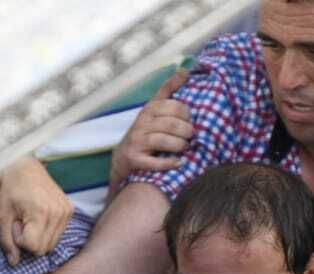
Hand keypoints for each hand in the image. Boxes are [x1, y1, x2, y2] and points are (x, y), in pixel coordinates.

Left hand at [0, 158, 75, 265]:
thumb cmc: (12, 187)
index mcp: (41, 212)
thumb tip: (14, 263)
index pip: (34, 247)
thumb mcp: (4, 214)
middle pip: (44, 249)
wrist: (26, 166)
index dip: (21, 241)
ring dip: (39, 237)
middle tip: (22, 222)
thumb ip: (7, 240)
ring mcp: (67, 211)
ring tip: (31, 219)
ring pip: (52, 244)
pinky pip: (58, 234)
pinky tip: (40, 217)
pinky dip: (47, 231)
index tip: (16, 224)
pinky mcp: (70, 210)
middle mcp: (58, 213)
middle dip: (30, 241)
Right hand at [107, 69, 193, 197]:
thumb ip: (168, 90)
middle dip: (186, 131)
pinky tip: (179, 163)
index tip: (190, 120)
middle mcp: (141, 123)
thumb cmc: (145, 131)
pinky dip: (169, 163)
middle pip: (170, 124)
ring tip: (185, 147)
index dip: (186, 114)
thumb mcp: (154, 109)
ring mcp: (136, 141)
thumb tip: (185, 70)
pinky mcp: (134, 159)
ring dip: (180, 145)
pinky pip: (154, 162)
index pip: (173, 106)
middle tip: (190, 136)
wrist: (123, 158)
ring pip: (163, 140)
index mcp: (149, 109)